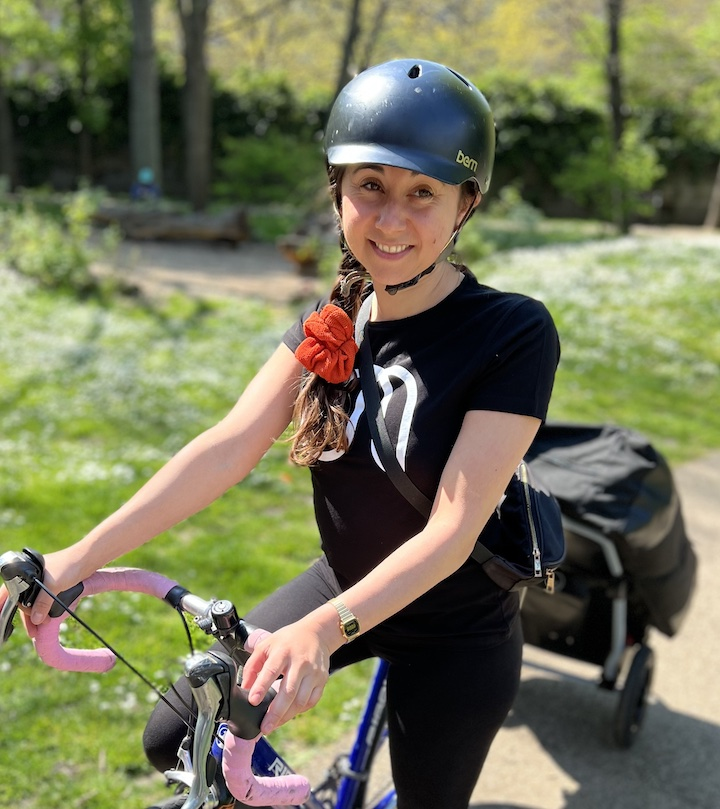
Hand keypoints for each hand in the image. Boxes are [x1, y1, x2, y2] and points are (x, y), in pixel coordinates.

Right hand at [24, 547, 87, 626]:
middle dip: (30, 615)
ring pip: (36, 601)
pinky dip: (45, 608)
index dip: (20, 610)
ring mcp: (44, 580)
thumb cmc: (69, 566)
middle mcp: (34, 576)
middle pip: (26, 600)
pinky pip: (45, 599)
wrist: (88, 558)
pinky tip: (47, 617)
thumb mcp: (53, 586)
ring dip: (38, 614)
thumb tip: (35, 620)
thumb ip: (43, 603)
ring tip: (41, 626)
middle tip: (35, 630)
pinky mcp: (54, 583)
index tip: (25, 624)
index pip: (16, 595)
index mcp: (28, 573)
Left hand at [240, 619, 331, 733]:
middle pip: (288, 692)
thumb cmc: (288, 641)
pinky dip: (299, 710)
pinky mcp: (322, 680)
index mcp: (283, 651)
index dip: (261, 687)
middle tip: (264, 728)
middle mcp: (300, 662)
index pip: (271, 670)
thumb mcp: (267, 645)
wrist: (317, 633)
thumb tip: (245, 688)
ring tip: (273, 725)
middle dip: (275, 713)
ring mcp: (314, 672)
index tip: (252, 701)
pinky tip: (289, 714)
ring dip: (286, 716)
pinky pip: (311, 701)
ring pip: (300, 701)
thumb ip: (253, 665)